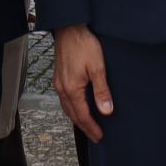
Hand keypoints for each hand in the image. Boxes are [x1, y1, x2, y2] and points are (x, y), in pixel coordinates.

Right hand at [54, 24, 112, 141]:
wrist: (69, 28)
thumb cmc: (84, 44)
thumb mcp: (98, 68)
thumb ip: (102, 91)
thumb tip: (106, 111)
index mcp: (72, 89)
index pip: (82, 115)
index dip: (92, 127)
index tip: (100, 136)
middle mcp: (62, 88)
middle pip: (73, 115)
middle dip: (84, 127)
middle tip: (95, 136)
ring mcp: (59, 83)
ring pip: (67, 108)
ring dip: (77, 118)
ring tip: (88, 125)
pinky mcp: (59, 77)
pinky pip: (64, 99)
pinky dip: (72, 108)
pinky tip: (78, 107)